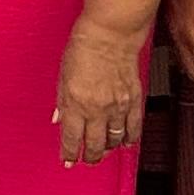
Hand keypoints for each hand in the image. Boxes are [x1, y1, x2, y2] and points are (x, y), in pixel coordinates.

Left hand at [56, 16, 151, 164]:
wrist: (111, 34)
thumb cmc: (84, 49)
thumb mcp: (62, 76)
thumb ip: (62, 102)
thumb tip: (59, 120)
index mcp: (76, 103)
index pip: (72, 139)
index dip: (69, 153)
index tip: (67, 159)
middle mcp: (98, 108)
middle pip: (95, 145)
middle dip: (89, 157)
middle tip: (86, 160)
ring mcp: (118, 106)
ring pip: (115, 140)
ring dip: (108, 149)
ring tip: (103, 151)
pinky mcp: (134, 100)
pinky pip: (134, 128)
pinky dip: (129, 139)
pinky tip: (125, 143)